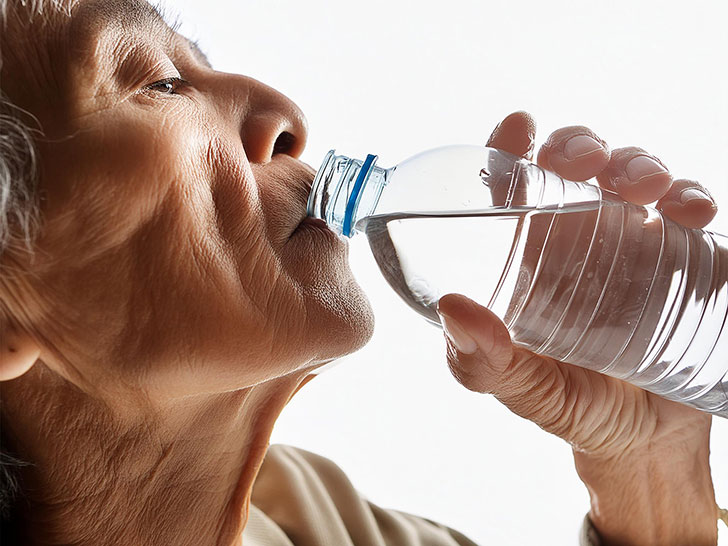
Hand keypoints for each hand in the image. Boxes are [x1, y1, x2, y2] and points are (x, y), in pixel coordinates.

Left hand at [437, 112, 718, 544]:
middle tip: (585, 160)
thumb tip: (452, 309)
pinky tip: (691, 210)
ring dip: (638, 162)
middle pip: (572, 164)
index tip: (517, 128)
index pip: (509, 184)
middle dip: (579, 144)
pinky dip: (691, 195)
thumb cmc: (573, 407)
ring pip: (632, 174)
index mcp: (525, 255)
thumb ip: (482, 362)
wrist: (646, 440)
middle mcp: (575, 238)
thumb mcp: (523, 390)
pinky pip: (687, 209)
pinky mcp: (682, 254)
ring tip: (644, 186)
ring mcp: (630, 241)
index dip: (508, 147)